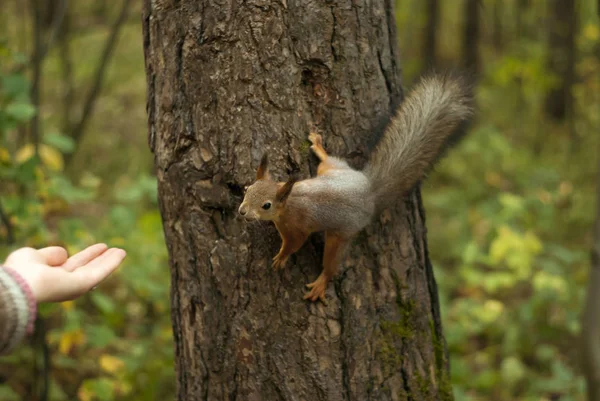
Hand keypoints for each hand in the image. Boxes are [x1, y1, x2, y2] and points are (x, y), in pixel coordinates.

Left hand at [2, 244, 125, 302]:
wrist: (21, 284)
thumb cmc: (21, 271)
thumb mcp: (34, 255)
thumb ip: (50, 254)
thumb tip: (65, 254)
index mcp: (51, 278)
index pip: (71, 265)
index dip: (85, 256)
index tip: (97, 248)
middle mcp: (64, 284)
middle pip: (86, 268)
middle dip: (99, 259)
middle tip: (112, 249)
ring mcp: (75, 286)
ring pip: (96, 270)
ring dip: (109, 260)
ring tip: (121, 250)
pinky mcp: (84, 285)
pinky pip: (100, 271)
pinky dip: (112, 262)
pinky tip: (121, 253)